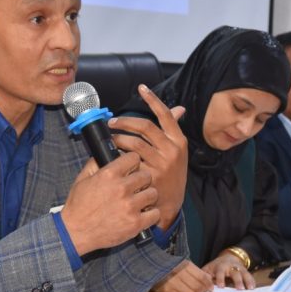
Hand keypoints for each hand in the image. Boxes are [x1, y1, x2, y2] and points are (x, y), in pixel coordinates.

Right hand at [61, 153, 158, 254]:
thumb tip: (106, 153)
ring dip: (147, 196)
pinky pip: (155, 213)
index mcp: (109, 175)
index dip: (133, 162)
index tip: (131, 168)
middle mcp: (121, 189)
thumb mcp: (82, 179)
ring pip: (153, 193)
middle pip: (146, 175)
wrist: (76, 232)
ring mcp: (130, 207)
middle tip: (136, 186)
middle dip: (141, 180)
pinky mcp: (135, 223)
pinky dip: (150, 214)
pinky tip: (143, 214)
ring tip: (140, 201)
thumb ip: (95, 163)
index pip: (134, 157)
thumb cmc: (78, 206)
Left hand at [109, 84, 187, 229]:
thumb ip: (173, 130)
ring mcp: (160, 164)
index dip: (153, 99)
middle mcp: (171, 150)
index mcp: (178, 141)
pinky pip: (128, 160)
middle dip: (125, 122)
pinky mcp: (149, 176)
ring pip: (133, 143)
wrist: (169, 204)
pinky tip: (113, 157)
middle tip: (112, 122)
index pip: (165, 115)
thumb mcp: (177, 151)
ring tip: (111, 140)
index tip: (141, 88)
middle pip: (144, 126)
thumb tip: (179, 109)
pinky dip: (118, 156)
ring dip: (118, 139)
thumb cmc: (171, 174)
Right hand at [154, 260, 212, 291]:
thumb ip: (197, 272)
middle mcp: (179, 274)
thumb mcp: (184, 264)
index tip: (211, 287)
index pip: (201, 277)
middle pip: (197, 287)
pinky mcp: (166, 291)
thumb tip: (209, 281)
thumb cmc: (171, 265)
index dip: (208, 284)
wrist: (152, 266)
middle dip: (202, 290)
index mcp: (184, 265)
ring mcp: (172, 283)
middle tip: (203, 291)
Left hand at [203, 252, 254, 289]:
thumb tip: (202, 287)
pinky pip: (250, 276)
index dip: (220, 279)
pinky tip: (254, 287)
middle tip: (240, 289)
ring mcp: (239, 268)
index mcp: (220, 266)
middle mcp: (231, 266)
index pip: (220, 272)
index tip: (221, 286)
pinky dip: (252, 281)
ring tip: (250, 289)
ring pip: (244, 274)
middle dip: (237, 281)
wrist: (227, 258)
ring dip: (247, 281)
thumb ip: (205, 277)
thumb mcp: (208, 269)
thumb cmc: (215, 267)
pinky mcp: (245, 271)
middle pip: (235, 273)